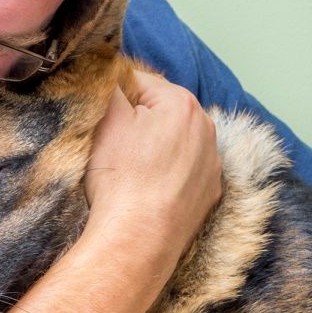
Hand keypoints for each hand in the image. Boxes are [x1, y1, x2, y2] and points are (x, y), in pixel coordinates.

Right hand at [84, 71, 222, 268]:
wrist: (138, 240)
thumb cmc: (121, 178)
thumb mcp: (105, 118)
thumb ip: (108, 84)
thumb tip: (108, 72)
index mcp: (181, 103)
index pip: (138, 81)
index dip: (113, 98)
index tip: (100, 120)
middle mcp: (206, 129)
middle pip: (159, 112)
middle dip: (136, 122)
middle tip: (112, 146)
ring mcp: (211, 164)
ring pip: (173, 141)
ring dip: (152, 148)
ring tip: (128, 170)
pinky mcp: (208, 194)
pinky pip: (182, 171)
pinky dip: (165, 175)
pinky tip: (146, 188)